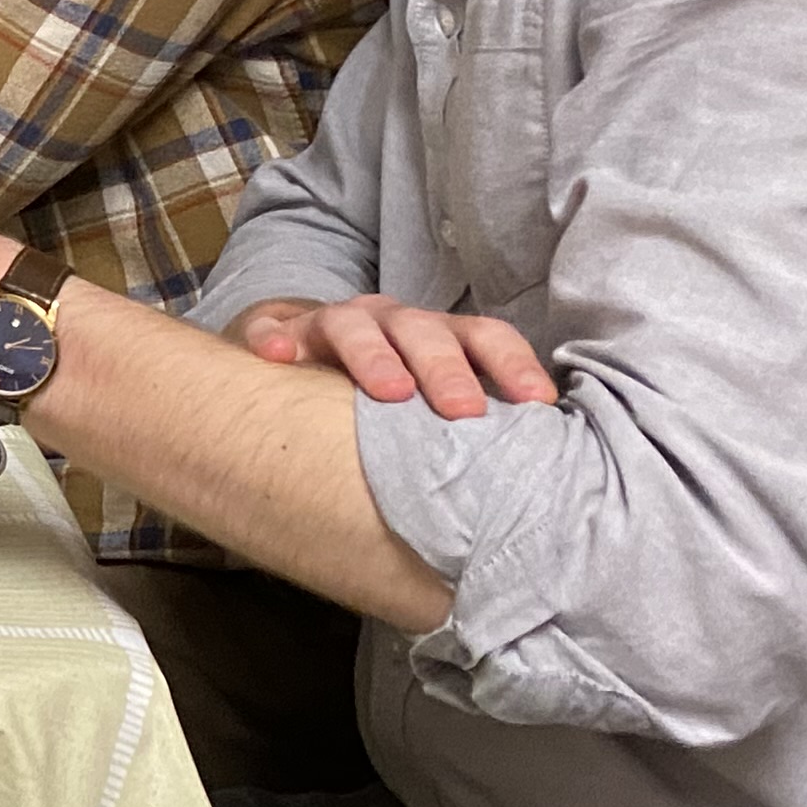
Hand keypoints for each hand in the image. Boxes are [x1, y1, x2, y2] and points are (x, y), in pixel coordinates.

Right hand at [234, 293, 552, 420]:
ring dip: (374, 355)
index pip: (482, 336)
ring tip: (389, 392)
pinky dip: (273, 338)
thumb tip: (535, 484)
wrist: (296, 353)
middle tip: (463, 409)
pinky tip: (277, 357)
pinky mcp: (277, 335)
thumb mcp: (428, 399)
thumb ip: (468, 427)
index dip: (512, 364)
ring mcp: (329, 324)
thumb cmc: (380, 390)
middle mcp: (387, 322)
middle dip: (445, 368)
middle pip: (420, 331)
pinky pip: (269, 330)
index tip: (538, 402)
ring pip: (352, 326)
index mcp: (434, 335)